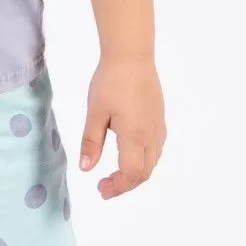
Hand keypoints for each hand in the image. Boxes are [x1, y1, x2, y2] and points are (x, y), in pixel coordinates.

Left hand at [77, 53, 165, 198]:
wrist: (132, 56)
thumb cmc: (110, 82)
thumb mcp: (95, 113)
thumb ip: (91, 142)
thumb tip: (86, 169)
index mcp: (134, 135)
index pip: (131, 173)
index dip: (117, 187)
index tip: (101, 189)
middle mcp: (151, 135)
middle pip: (144, 172)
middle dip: (125, 184)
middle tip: (104, 185)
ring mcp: (158, 126)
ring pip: (152, 161)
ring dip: (135, 173)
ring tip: (115, 174)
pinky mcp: (159, 118)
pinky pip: (156, 148)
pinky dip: (144, 160)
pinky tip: (129, 154)